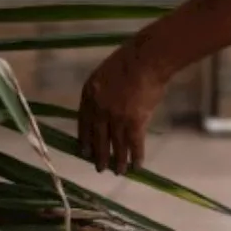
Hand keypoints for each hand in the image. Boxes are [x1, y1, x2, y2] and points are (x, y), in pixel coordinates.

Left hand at [77, 42, 166, 174]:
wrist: (146, 59)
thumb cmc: (129, 60)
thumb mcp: (105, 73)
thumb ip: (102, 92)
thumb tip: (105, 108)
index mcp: (89, 94)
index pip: (84, 123)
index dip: (85, 140)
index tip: (84, 152)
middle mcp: (99, 109)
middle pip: (98, 137)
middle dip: (99, 155)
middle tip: (99, 168)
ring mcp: (115, 117)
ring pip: (116, 144)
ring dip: (117, 160)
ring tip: (118, 172)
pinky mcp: (134, 122)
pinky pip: (134, 144)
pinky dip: (136, 157)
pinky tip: (136, 166)